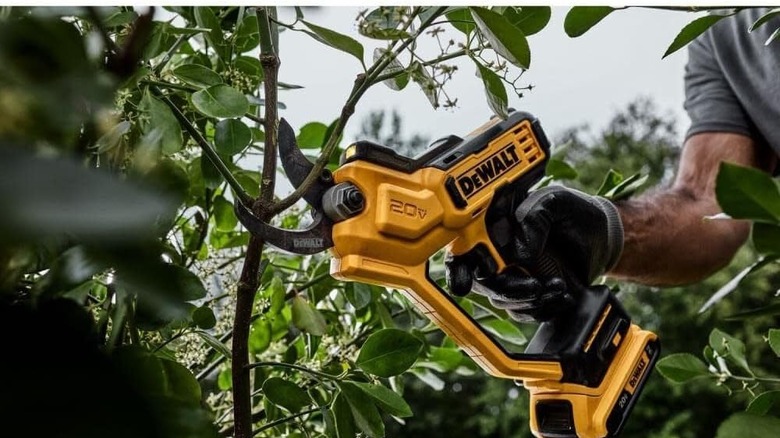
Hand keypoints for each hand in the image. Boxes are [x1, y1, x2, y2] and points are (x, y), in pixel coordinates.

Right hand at [446, 186, 623, 320]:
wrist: (602, 236)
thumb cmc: (575, 212)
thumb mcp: (556, 201)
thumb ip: (535, 217)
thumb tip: (519, 252)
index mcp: (494, 228)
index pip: (463, 249)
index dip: (459, 266)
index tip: (473, 278)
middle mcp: (497, 253)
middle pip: (481, 281)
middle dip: (506, 290)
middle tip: (534, 286)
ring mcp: (512, 276)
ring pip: (503, 301)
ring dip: (530, 301)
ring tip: (558, 286)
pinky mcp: (528, 294)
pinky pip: (525, 311)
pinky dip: (543, 309)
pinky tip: (562, 295)